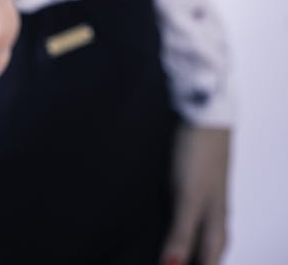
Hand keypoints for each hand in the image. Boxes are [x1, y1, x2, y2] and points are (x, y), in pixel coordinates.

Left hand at [159, 123, 231, 264]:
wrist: (202, 114)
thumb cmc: (199, 155)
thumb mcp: (187, 198)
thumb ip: (180, 234)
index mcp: (216, 230)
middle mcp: (211, 220)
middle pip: (200, 254)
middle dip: (181, 259)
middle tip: (155, 257)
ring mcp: (201, 202)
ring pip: (190, 235)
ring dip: (172, 241)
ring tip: (149, 244)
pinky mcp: (189, 187)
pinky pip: (179, 216)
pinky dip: (168, 224)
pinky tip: (152, 221)